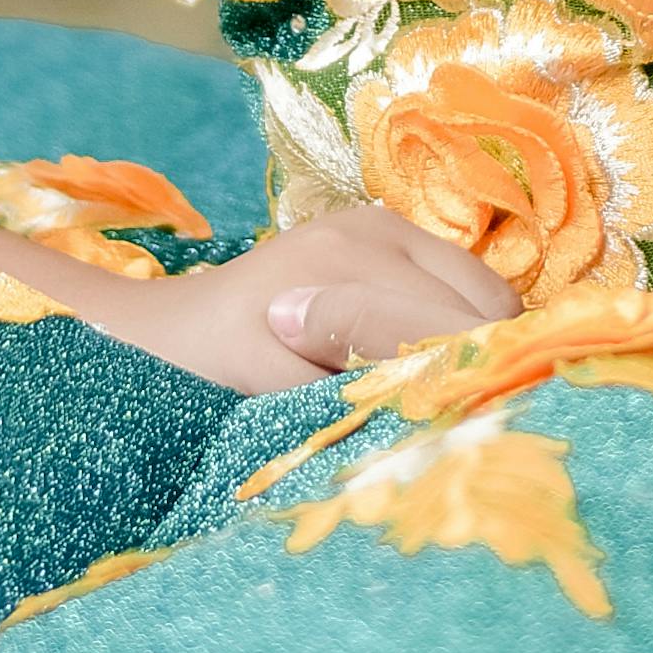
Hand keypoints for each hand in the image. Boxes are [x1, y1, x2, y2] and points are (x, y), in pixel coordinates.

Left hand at [75, 207, 521, 395]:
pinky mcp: (385, 230)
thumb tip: (447, 407)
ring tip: (448, 393)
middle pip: (488, 306)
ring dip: (481, 342)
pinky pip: (466, 280)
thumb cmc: (211, 382)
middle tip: (472, 421)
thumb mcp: (284, 405)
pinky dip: (465, 322)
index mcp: (346, 269)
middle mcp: (374, 231)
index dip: (476, 381)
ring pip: (489, 293)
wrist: (163, 335)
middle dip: (486, 362)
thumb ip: (367, 397)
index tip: (482, 429)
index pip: (458, 328)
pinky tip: (431, 361)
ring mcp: (382, 223)